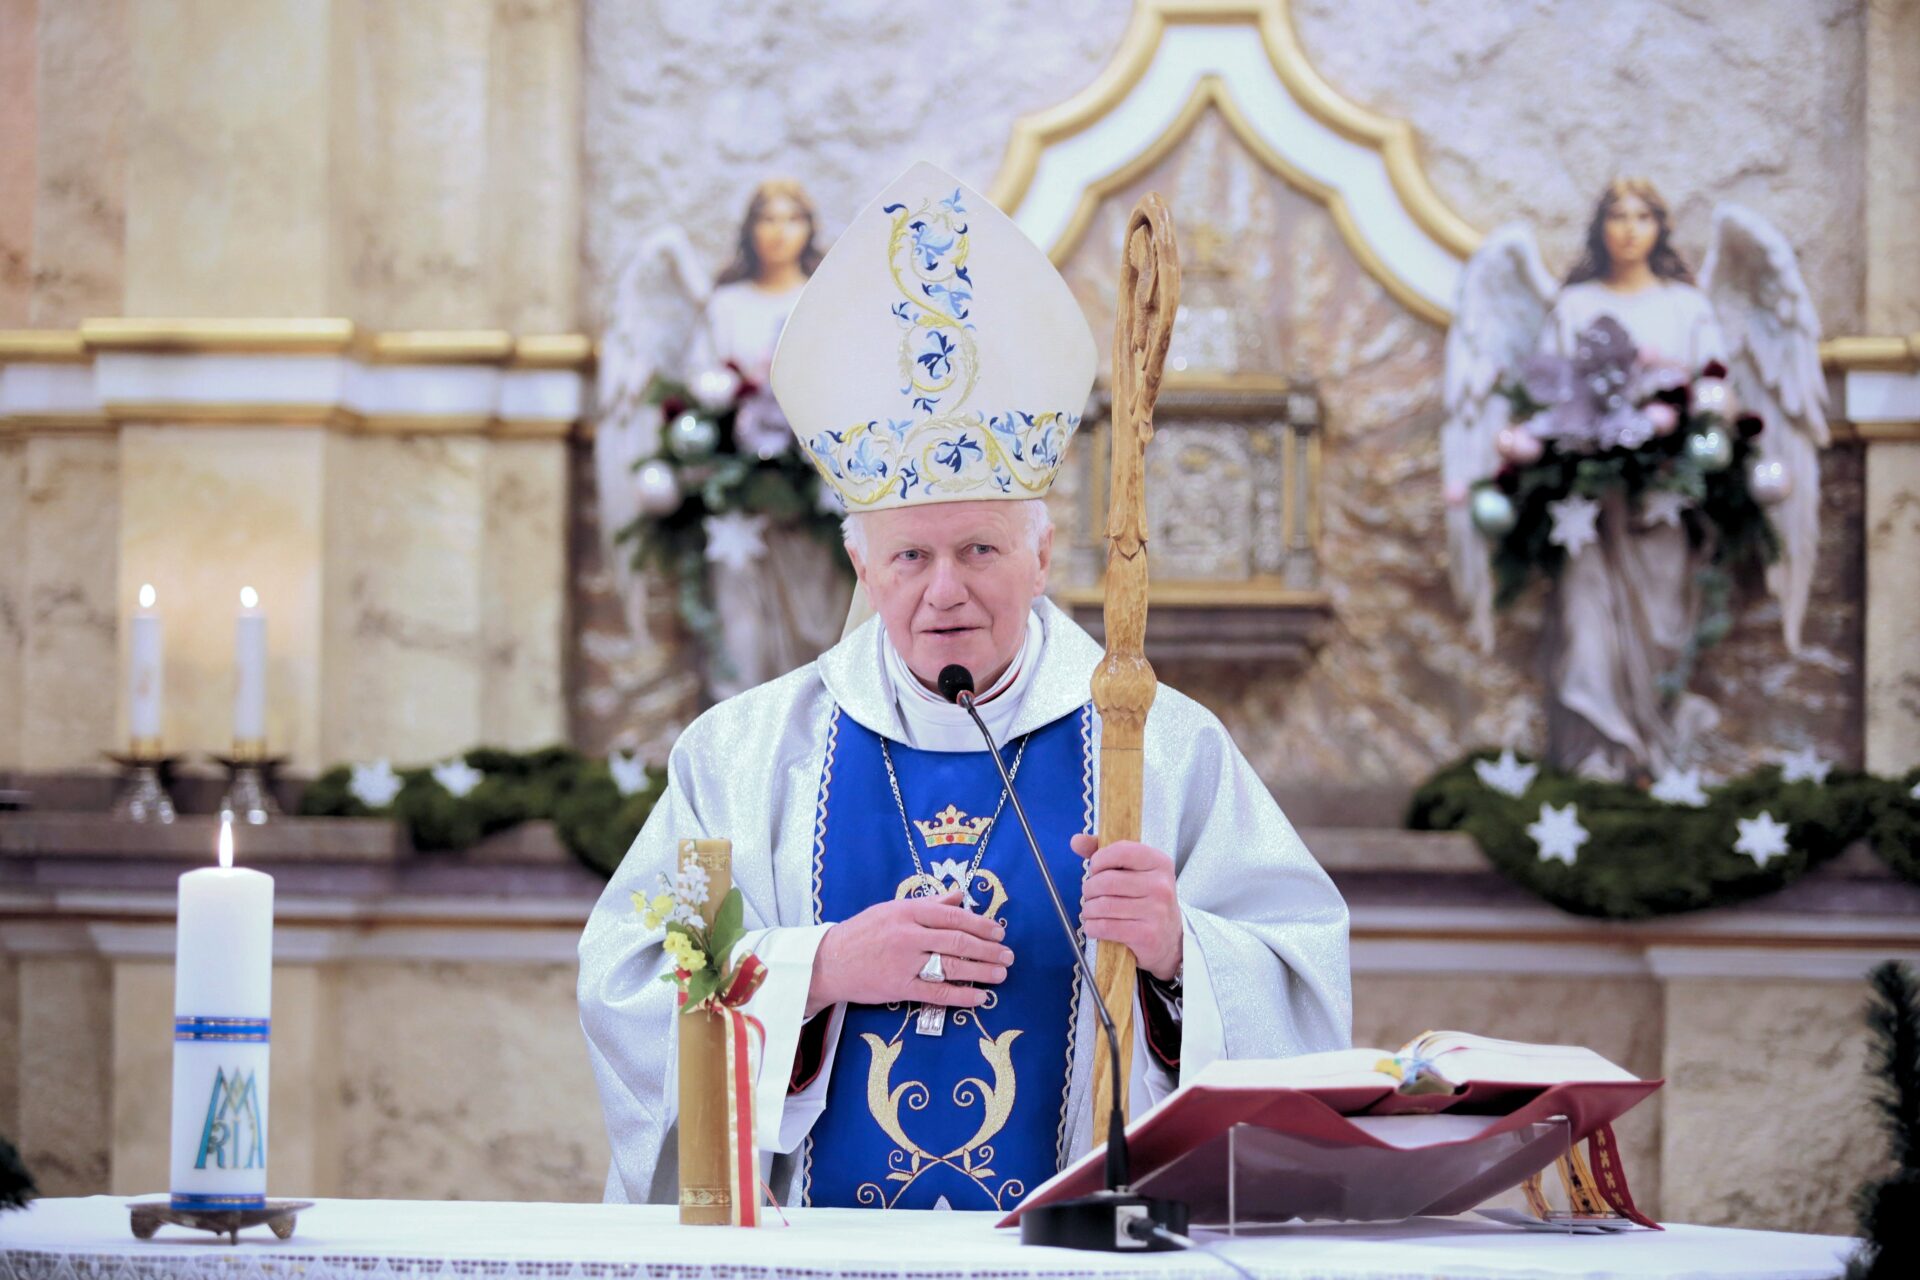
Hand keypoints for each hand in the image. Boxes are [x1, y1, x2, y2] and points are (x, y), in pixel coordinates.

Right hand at [807, 888, 1012, 1016]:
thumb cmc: (862, 933)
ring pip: (952, 966)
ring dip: (982, 971)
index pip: (952, 915)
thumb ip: (929, 904)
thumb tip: (960, 895)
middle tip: (1008, 954)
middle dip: (988, 949)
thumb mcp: (892, 909)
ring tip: (1001, 974)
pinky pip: (937, 992)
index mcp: (907, 911)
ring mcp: (904, 963)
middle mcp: (908, 935)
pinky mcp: (899, 988)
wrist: (829, 962)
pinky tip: (979, 997)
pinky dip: (962, 995)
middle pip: (958, 941)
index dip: (981, 924)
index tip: (999, 931)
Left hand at [1072, 834, 1181, 981]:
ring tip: (1091, 911)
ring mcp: (1156, 911)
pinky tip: (1095, 926)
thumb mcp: (1133, 872)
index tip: (1095, 869)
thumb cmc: (1145, 900)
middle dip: (1089, 889)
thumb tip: (1076, 840)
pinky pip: (1106, 927)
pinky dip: (1092, 927)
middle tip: (1090, 894)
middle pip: (1107, 881)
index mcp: (1159, 863)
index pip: (1121, 851)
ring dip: (1088, 910)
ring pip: (1103, 906)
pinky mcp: (1147, 935)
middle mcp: (1161, 885)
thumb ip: (1105, 854)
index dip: (1099, 859)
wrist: (1168, 939)